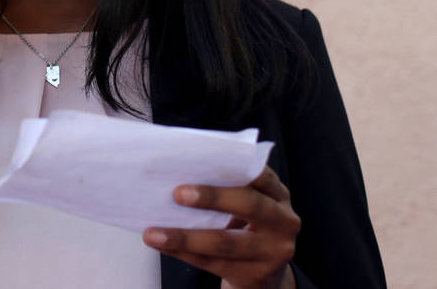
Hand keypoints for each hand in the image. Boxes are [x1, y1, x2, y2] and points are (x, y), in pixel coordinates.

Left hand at [142, 166, 299, 288]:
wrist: (264, 272)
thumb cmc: (245, 223)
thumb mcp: (248, 201)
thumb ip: (227, 185)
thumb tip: (176, 170)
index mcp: (278, 194)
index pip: (261, 174)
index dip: (234, 167)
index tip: (202, 161)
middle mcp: (284, 221)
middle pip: (250, 205)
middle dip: (212, 197)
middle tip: (177, 193)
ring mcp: (274, 252)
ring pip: (226, 242)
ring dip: (185, 237)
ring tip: (154, 233)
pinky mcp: (256, 275)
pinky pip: (214, 263)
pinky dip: (184, 253)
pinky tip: (163, 244)